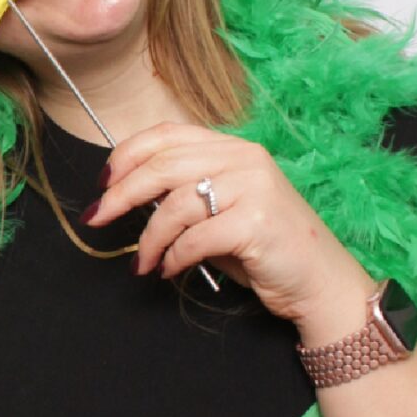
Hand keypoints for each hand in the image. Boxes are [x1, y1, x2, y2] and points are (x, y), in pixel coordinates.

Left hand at [83, 123, 372, 339]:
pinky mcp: (257, 222)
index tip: (102, 183)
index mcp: (233, 148)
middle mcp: (244, 159)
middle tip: (96, 219)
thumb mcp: (222, 210)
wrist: (319, 281)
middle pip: (163, 166)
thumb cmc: (265, 248)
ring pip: (176, 204)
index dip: (126, 156)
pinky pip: (196, 238)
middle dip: (121, 194)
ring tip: (142, 262)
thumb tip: (130, 197)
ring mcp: (254, 188)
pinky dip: (174, 257)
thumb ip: (184, 195)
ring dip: (149, 238)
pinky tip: (168, 270)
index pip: (167, 135)